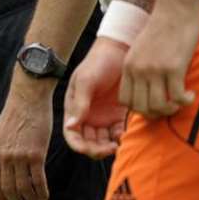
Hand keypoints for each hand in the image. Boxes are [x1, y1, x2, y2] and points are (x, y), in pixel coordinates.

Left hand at [0, 74, 52, 199]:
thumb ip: (0, 153)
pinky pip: (38, 180)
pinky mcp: (36, 154)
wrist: (28, 98)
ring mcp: (20, 156)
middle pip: (8, 189)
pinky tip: (45, 196)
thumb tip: (2, 169)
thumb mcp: (0, 135)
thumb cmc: (16, 115)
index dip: (0, 198)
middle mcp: (4, 157)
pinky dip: (42, 192)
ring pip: (24, 188)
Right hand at [64, 37, 129, 158]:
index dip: (80, 146)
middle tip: (110, 147)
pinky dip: (122, 137)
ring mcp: (104, 117)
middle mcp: (88, 117)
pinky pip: (120, 133)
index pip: (72, 135)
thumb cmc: (98, 62)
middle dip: (97, 149)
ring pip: (105, 141)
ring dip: (110, 146)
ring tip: (120, 141)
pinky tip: (126, 133)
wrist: (120, 50)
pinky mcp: (120, 115)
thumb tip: (71, 126)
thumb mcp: (85, 80)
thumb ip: (79, 103)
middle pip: (89, 143)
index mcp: (74, 110)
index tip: (92, 149)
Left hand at [121, 2, 198, 118]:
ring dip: (172, 109)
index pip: (125, 101)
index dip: (140, 109)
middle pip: (140, 108)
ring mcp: (154, 70)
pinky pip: (177, 97)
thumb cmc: (163, 29)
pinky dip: (185, 101)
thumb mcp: (142, 50)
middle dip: (156, 114)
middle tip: (170, 107)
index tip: (154, 105)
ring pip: (158, 106)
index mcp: (128, 66)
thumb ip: (141, 68)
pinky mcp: (173, 67)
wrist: (175, 8)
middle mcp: (138, 70)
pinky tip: (190, 95)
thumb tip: (148, 91)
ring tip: (181, 101)